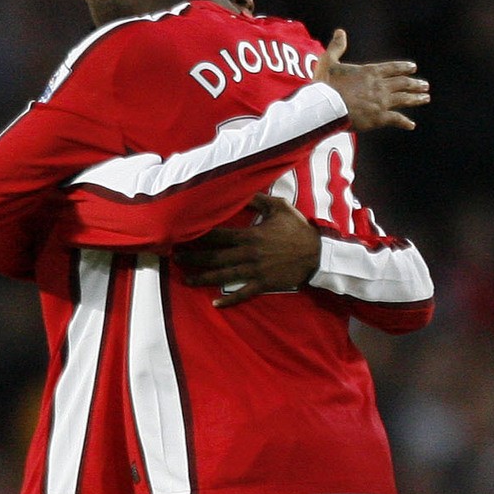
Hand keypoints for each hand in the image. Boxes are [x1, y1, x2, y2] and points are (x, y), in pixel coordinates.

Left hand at [179, 192, 320, 307]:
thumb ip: (257, 199)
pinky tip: (215, 304)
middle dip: (193, 258)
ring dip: (203, 278)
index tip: (182, 236)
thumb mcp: (279, 207)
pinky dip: (229, 300)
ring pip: (224, 275)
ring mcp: (255, 271)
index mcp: (250, 236)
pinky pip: (243, 293)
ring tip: (186, 279)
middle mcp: (248, 254)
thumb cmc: (298, 229)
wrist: (318, 254)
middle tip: (176, 259)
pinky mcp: (263, 284)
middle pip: (215, 257)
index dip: (198, 236)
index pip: (217, 235)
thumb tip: (240, 188)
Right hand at [316, 29, 429, 130]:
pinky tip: (411, 125)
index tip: (413, 67)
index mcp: (370, 72)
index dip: (403, 67)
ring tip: (425, 98)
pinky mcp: (379, 118)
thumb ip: (337, 47)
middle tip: (425, 85)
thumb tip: (340, 32)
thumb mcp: (329, 61)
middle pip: (403, 83)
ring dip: (416, 98)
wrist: (326, 105)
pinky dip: (405, 122)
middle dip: (415, 84)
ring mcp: (382, 102)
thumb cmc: (326, 84)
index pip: (392, 68)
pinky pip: (396, 119)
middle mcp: (380, 86)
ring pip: (404, 99)